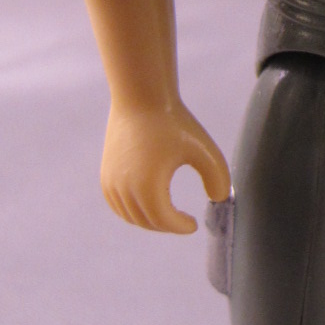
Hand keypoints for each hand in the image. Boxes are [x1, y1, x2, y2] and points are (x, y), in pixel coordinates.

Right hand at [100, 101, 230, 233]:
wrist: (140, 98)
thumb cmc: (174, 123)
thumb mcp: (205, 149)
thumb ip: (219, 177)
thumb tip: (218, 199)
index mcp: (149, 185)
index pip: (165, 221)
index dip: (181, 226)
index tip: (193, 224)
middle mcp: (125, 189)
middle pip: (148, 222)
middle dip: (167, 226)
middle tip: (183, 221)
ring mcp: (112, 184)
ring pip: (131, 217)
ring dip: (151, 221)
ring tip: (169, 215)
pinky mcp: (106, 177)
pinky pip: (118, 206)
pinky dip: (133, 213)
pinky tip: (149, 207)